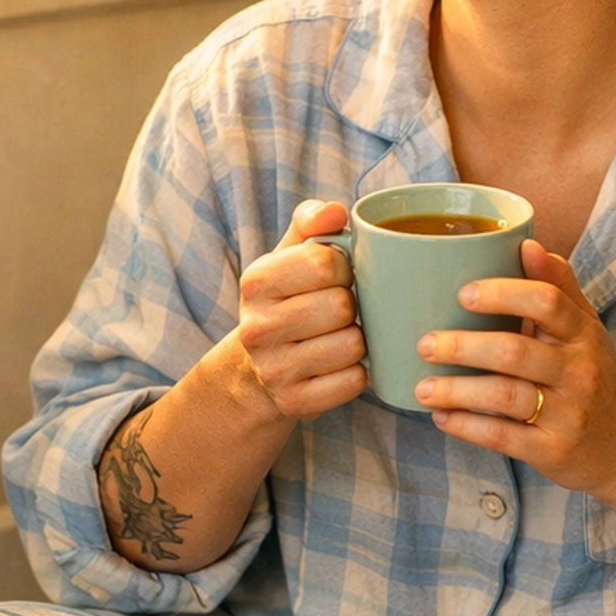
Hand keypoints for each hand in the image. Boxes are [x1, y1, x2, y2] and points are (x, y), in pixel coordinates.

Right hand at [236, 200, 366, 421]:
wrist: (257, 368)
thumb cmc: (288, 300)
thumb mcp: (289, 256)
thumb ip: (311, 223)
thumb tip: (336, 212)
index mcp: (256, 282)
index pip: (324, 262)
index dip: (344, 267)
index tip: (337, 276)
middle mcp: (257, 328)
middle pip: (341, 306)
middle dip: (353, 305)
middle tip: (341, 310)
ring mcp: (273, 370)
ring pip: (352, 345)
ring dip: (358, 339)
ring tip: (340, 336)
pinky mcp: (294, 402)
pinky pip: (354, 381)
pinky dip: (357, 372)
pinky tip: (340, 364)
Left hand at [414, 242, 615, 497]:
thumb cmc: (596, 378)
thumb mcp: (588, 331)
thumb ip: (559, 288)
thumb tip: (527, 243)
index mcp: (584, 334)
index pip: (547, 302)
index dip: (502, 294)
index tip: (463, 294)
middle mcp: (579, 371)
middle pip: (515, 350)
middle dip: (463, 346)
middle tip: (425, 344)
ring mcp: (568, 414)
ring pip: (504, 395)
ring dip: (456, 390)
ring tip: (422, 387)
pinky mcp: (553, 451)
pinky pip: (503, 436)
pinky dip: (467, 426)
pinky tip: (441, 417)